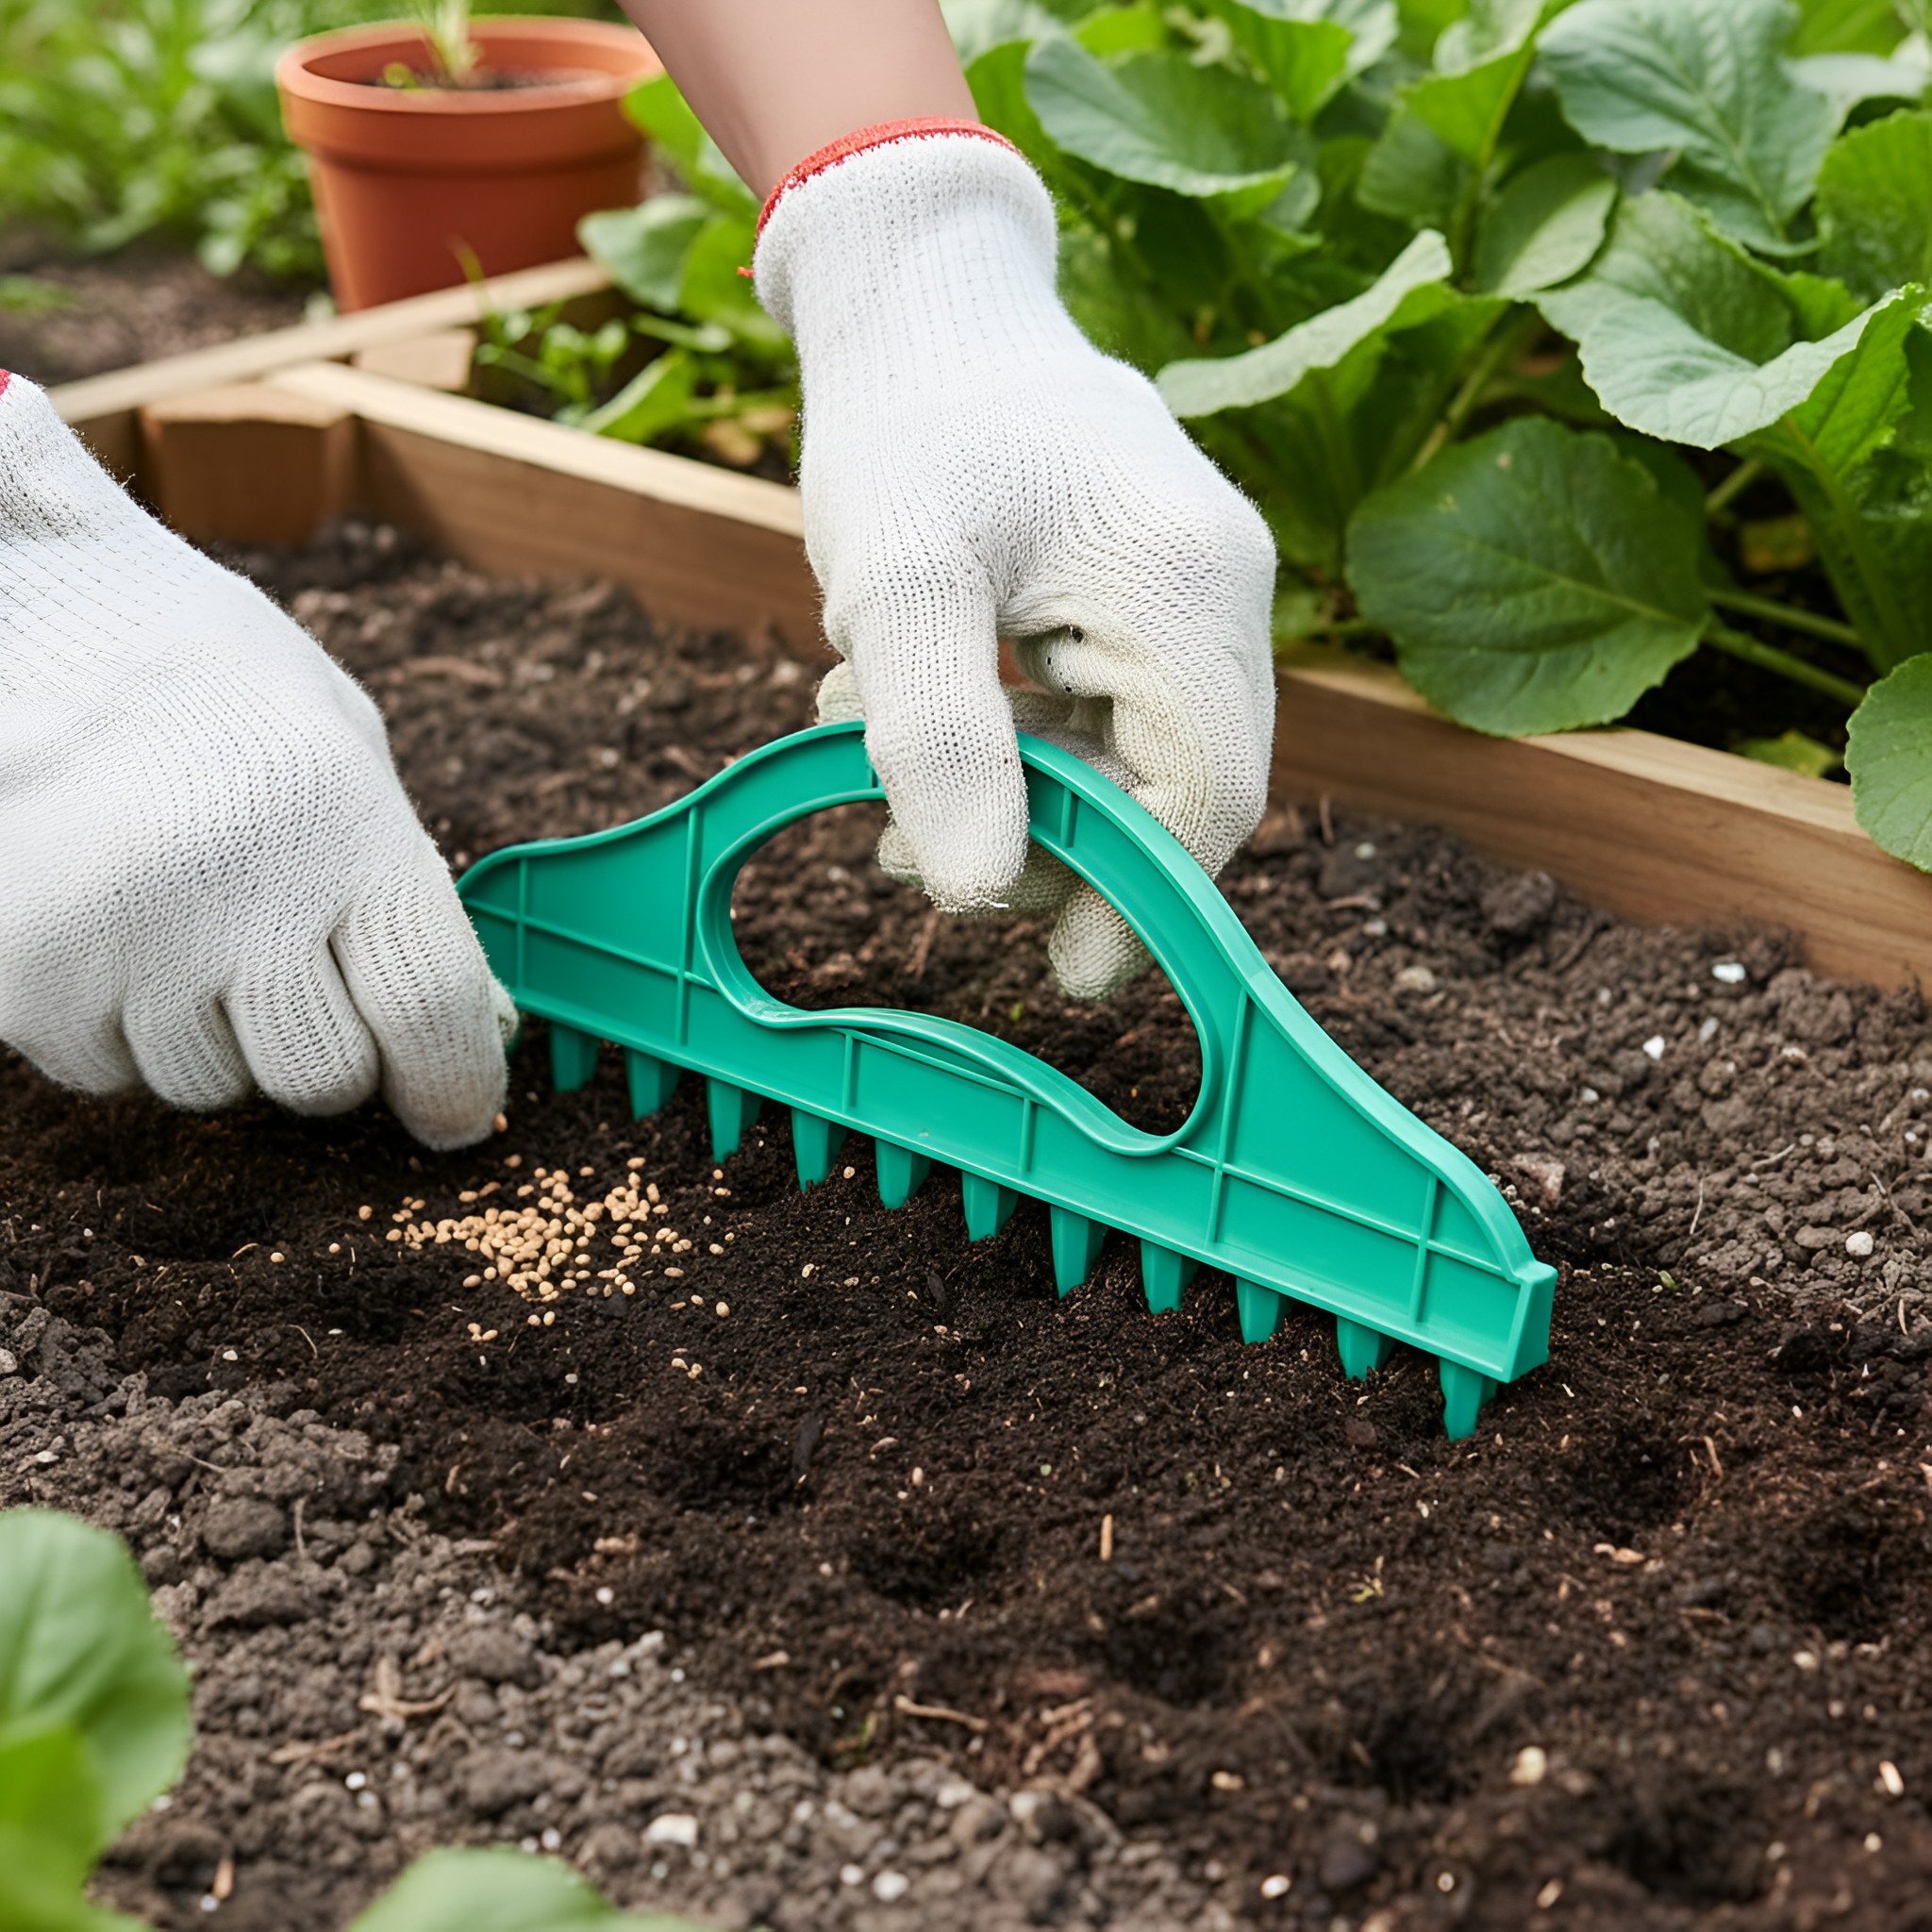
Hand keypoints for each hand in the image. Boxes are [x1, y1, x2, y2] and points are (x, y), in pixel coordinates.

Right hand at [0, 373, 513, 1147]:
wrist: (21, 616)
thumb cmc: (210, 687)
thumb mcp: (346, 754)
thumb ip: (412, 898)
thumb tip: (488, 1027)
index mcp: (339, 821)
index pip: (428, 1011)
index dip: (454, 1084)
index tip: (453, 1113)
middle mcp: (235, 889)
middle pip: (322, 1076)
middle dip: (326, 1049)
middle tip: (291, 970)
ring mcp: (118, 939)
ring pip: (211, 1086)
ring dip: (216, 1036)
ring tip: (181, 916)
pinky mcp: (21, 976)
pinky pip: (106, 1071)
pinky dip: (118, 1027)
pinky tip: (110, 925)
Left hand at [755, 129, 1276, 996]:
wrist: (923, 297)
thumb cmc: (908, 423)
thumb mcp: (898, 580)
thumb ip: (941, 738)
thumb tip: (978, 897)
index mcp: (1188, 589)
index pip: (1205, 799)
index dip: (1141, 903)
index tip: (1058, 971)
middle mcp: (1222, 591)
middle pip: (1180, 790)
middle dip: (1057, 852)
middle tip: (911, 859)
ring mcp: (1195, 589)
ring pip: (1139, 757)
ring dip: (1021, 801)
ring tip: (882, 791)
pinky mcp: (1151, 590)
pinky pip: (1111, 711)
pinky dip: (1023, 746)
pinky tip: (918, 725)